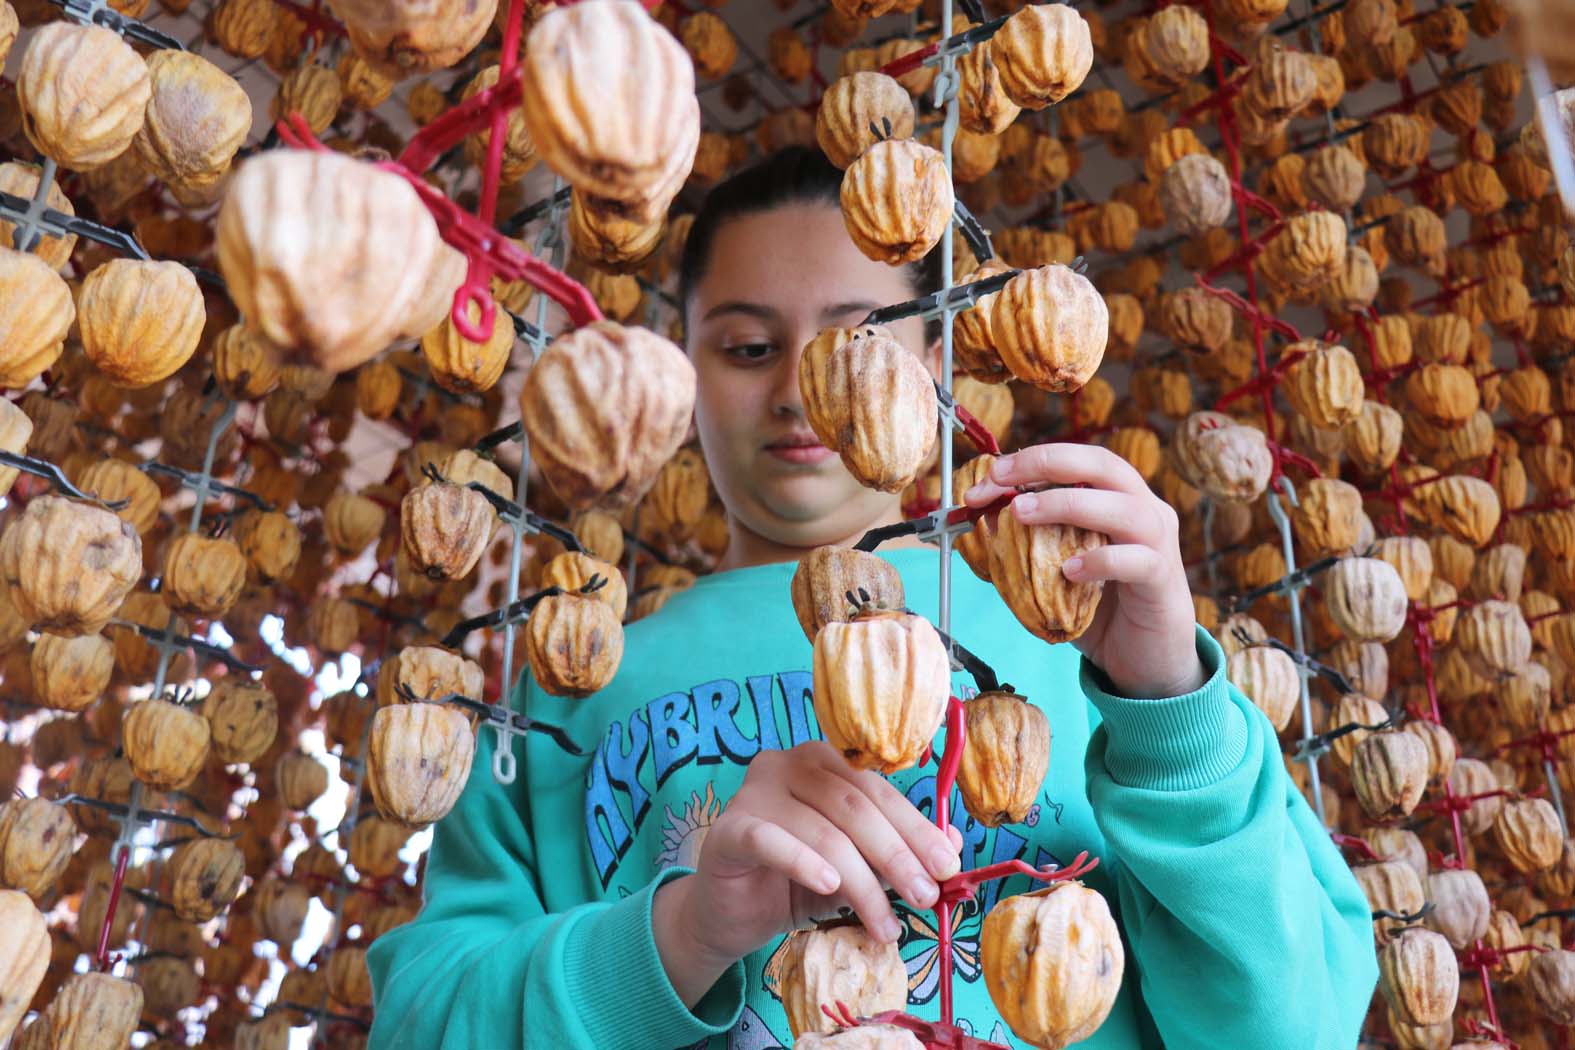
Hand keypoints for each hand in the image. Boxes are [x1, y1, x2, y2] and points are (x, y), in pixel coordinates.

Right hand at [652, 741, 961, 1006]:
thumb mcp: (857, 866)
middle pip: (854, 806)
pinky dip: (804, 863)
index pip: (878, 790)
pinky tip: (830, 888)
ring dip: (862, 883)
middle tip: (924, 897)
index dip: (916, 828)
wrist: (734, 913)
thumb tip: (954, 847)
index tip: (948, 866)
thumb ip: (897, 850)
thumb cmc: (797, 881)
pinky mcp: (729, 828)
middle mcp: (788, 763)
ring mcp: (754, 792)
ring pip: (823, 832)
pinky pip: (771, 841)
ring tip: (885, 924)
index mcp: (823, 760)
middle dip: (896, 855)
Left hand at [963, 443, 1204, 699]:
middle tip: (1002, 479)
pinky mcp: (1162, 581)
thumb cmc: (1102, 608)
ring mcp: (1159, 543)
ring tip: (1022, 513)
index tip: (990, 476)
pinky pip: (1137, 561)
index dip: (1032, 460)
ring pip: (1122, 507)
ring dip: (1066, 504)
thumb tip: (981, 524)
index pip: (1078, 461)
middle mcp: (1144, 510)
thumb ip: (1029, 545)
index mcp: (1119, 498)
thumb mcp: (1058, 569)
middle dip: (1047, 463)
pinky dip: (1101, 561)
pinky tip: (1069, 571)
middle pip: (1103, 465)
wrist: (1144, 660)